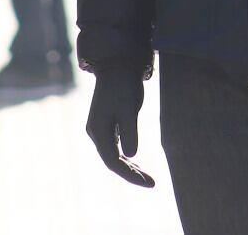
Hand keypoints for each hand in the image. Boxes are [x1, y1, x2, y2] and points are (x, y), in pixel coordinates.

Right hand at [86, 70, 154, 187]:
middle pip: (111, 161)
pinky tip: (135, 162)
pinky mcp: (106, 123)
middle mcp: (96, 132)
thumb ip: (130, 133)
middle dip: (131, 174)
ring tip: (146, 177)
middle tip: (151, 183)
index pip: (112, 162)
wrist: (118, 65)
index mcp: (98, 130)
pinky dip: (126, 156)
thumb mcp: (129, 110)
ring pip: (113, 155)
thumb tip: (131, 156)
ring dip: (129, 167)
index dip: (130, 175)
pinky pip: (115, 146)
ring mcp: (100, 127)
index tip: (148, 183)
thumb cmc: (124, 86)